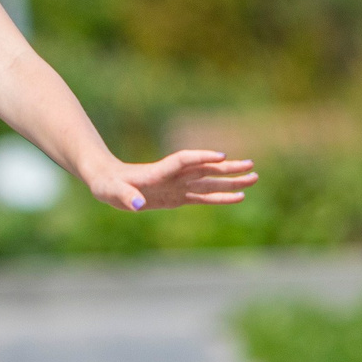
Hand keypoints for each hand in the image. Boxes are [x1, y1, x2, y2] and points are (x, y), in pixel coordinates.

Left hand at [91, 149, 257, 211]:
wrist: (108, 182)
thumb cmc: (107, 185)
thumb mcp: (111, 191)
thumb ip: (125, 196)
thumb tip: (137, 205)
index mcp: (158, 171)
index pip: (184, 160)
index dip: (201, 157)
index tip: (221, 156)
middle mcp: (173, 176)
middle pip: (205, 169)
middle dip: (227, 168)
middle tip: (251, 166)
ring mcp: (179, 185)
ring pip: (210, 182)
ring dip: (231, 181)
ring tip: (254, 178)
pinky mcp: (179, 197)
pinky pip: (204, 197)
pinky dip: (221, 197)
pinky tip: (239, 197)